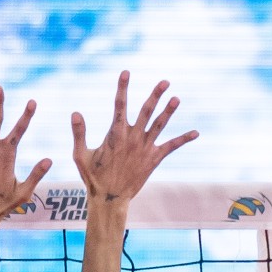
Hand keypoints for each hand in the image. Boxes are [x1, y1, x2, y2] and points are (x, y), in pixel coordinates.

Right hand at [72, 72, 198, 205]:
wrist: (110, 198)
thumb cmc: (93, 177)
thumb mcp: (81, 155)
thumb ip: (79, 133)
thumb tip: (75, 113)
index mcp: (115, 135)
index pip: (119, 106)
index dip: (123, 88)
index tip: (126, 72)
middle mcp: (132, 139)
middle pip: (146, 111)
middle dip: (155, 95)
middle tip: (165, 81)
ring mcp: (145, 148)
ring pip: (159, 125)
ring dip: (168, 112)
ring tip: (177, 98)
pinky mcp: (154, 159)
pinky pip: (171, 147)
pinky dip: (183, 139)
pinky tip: (195, 133)